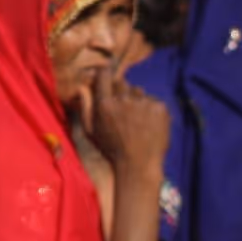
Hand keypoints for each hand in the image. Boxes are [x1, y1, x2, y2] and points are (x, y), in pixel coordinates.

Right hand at [80, 63, 168, 186]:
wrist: (138, 166)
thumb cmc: (112, 150)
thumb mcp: (91, 132)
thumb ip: (85, 107)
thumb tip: (82, 87)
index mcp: (105, 104)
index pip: (104, 74)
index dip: (105, 75)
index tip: (107, 78)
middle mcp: (124, 100)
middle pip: (122, 82)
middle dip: (120, 92)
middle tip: (123, 111)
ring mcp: (143, 103)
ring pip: (138, 91)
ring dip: (136, 101)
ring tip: (136, 122)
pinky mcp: (159, 108)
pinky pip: (153, 101)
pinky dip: (151, 110)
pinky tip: (148, 126)